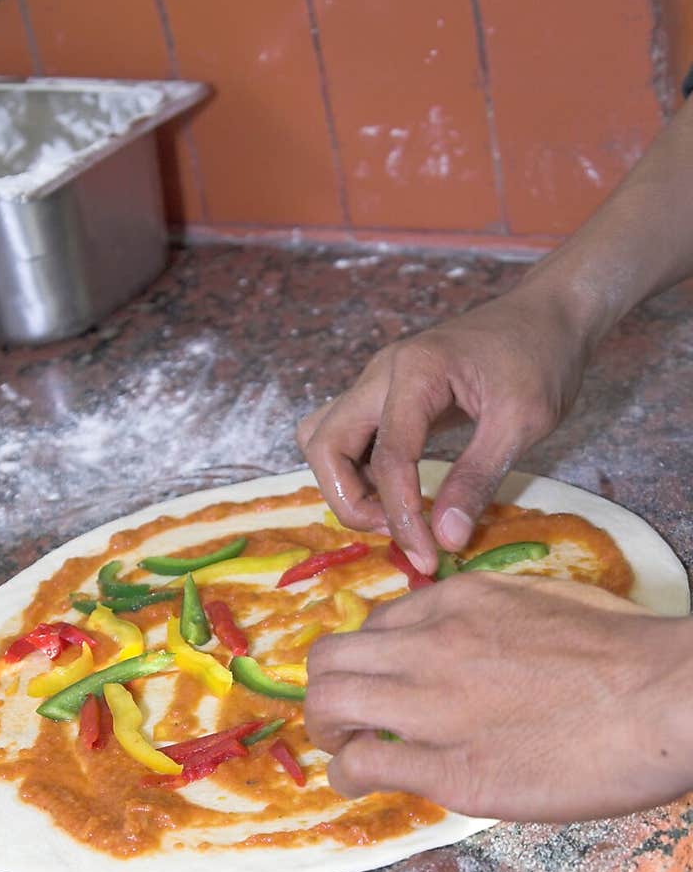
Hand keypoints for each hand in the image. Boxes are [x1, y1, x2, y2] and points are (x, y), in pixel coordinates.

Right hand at [297, 287, 592, 573]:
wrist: (546, 314)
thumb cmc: (541, 357)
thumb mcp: (523, 422)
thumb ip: (478, 478)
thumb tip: (446, 538)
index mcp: (416, 371)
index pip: (388, 456)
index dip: (401, 515)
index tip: (427, 557)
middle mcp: (381, 373)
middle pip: (324, 444)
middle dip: (349, 499)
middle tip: (397, 531)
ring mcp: (377, 383)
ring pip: (324, 439)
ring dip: (344, 485)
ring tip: (393, 515)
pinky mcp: (385, 396)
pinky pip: (347, 438)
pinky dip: (358, 473)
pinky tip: (397, 495)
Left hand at [304, 574, 692, 821]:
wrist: (663, 698)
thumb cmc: (629, 653)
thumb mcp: (548, 603)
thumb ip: (497, 620)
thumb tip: (481, 647)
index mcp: (460, 601)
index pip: (379, 623)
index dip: (371, 658)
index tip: (382, 682)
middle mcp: (432, 645)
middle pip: (332, 658)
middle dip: (326, 689)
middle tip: (342, 718)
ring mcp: (433, 706)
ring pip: (330, 705)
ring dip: (326, 730)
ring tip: (343, 750)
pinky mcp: (449, 768)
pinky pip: (363, 766)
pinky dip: (348, 775)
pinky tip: (360, 783)